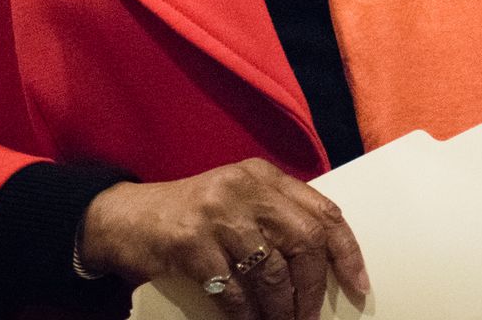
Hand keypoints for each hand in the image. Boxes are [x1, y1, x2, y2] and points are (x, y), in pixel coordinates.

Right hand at [79, 158, 368, 319]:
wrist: (122, 218)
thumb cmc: (189, 217)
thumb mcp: (236, 202)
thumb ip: (275, 219)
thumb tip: (323, 268)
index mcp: (264, 176)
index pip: (323, 211)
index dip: (347, 252)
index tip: (358, 286)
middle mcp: (244, 187)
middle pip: (304, 241)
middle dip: (314, 288)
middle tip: (310, 317)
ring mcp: (217, 213)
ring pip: (271, 271)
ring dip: (282, 309)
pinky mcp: (190, 242)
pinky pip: (233, 290)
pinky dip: (246, 316)